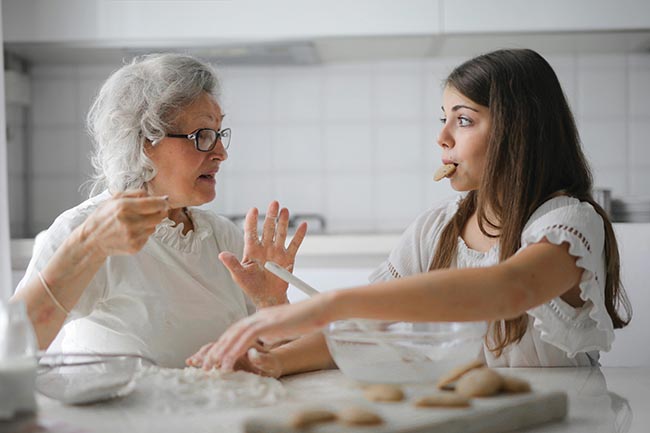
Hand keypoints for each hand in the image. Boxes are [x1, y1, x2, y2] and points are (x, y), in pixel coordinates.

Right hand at [80, 190, 168, 257]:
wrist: (92, 240)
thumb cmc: (103, 217)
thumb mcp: (115, 198)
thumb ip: (136, 193)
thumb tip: (155, 195)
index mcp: (124, 207)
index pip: (155, 204)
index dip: (163, 202)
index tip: (164, 201)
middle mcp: (130, 222)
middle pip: (159, 216)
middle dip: (159, 212)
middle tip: (153, 210)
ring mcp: (133, 236)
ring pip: (155, 226)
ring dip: (150, 223)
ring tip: (136, 221)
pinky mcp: (135, 246)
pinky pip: (148, 237)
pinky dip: (144, 232)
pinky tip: (132, 231)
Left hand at [187, 294, 332, 371]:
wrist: (320, 308)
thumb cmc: (307, 319)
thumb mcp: (284, 327)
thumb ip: (272, 332)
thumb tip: (265, 341)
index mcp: (261, 317)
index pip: (237, 330)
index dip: (224, 343)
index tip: (216, 357)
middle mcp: (259, 316)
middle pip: (231, 332)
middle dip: (217, 349)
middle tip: (206, 364)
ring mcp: (263, 318)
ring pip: (235, 335)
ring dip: (222, 351)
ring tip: (213, 366)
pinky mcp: (269, 323)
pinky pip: (247, 337)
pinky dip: (235, 348)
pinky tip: (229, 359)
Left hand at [219, 201, 306, 307]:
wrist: (268, 297)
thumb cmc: (251, 286)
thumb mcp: (239, 276)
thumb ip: (232, 264)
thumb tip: (221, 254)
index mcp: (251, 250)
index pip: (251, 232)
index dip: (252, 220)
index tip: (253, 209)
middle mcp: (265, 248)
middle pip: (268, 228)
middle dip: (271, 216)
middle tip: (274, 203)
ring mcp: (277, 252)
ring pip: (280, 233)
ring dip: (283, 222)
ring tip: (285, 210)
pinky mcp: (288, 259)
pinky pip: (295, 245)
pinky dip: (299, 235)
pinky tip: (303, 225)